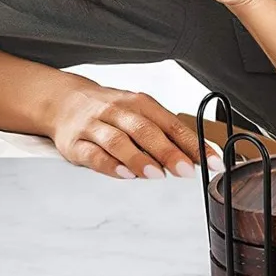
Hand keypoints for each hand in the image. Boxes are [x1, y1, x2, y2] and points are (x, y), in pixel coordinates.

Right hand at [50, 81, 212, 179]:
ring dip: (139, 158)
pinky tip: (125, 174)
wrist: (64, 101)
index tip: (212, 162)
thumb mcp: (140, 113)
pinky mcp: (76, 143)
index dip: (194, 145)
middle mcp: (119, 112)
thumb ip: (164, 133)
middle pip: (146, 131)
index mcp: (141, 104)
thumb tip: (195, 157)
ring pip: (118, 141)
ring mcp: (96, 126)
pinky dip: (110, 165)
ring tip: (157, 174)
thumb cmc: (111, 110)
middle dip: (168, 152)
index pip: (173, 125)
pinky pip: (93, 154)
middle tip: (186, 171)